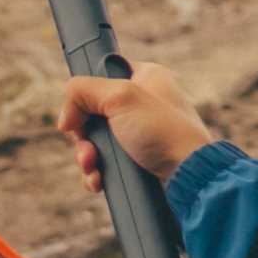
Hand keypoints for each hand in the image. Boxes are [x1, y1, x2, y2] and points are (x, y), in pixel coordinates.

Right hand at [58, 62, 213, 186]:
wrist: (191, 176)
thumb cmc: (164, 131)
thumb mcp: (120, 97)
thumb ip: (84, 91)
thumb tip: (66, 114)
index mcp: (145, 77)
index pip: (100, 76)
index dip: (84, 96)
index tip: (78, 113)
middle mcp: (142, 103)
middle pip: (92, 114)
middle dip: (82, 136)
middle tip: (87, 148)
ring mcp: (140, 133)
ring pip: (96, 142)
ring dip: (87, 157)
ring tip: (93, 168)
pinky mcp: (139, 160)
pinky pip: (106, 164)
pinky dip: (98, 172)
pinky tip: (98, 181)